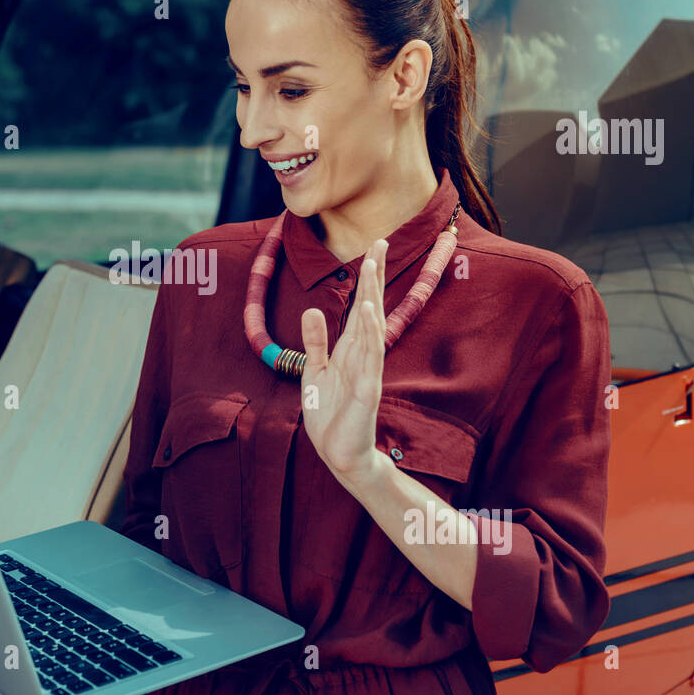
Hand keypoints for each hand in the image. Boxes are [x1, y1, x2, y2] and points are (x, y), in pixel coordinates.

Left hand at [300, 238, 388, 487]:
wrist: (338, 452)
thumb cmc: (330, 414)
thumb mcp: (315, 371)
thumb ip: (315, 341)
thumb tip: (313, 309)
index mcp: (350, 349)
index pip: (361, 306)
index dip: (367, 278)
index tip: (374, 248)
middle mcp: (362, 354)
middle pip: (370, 308)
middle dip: (374, 277)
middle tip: (380, 242)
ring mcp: (367, 370)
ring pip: (372, 327)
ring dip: (372, 297)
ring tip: (372, 268)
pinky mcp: (367, 389)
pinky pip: (370, 357)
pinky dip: (369, 334)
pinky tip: (367, 312)